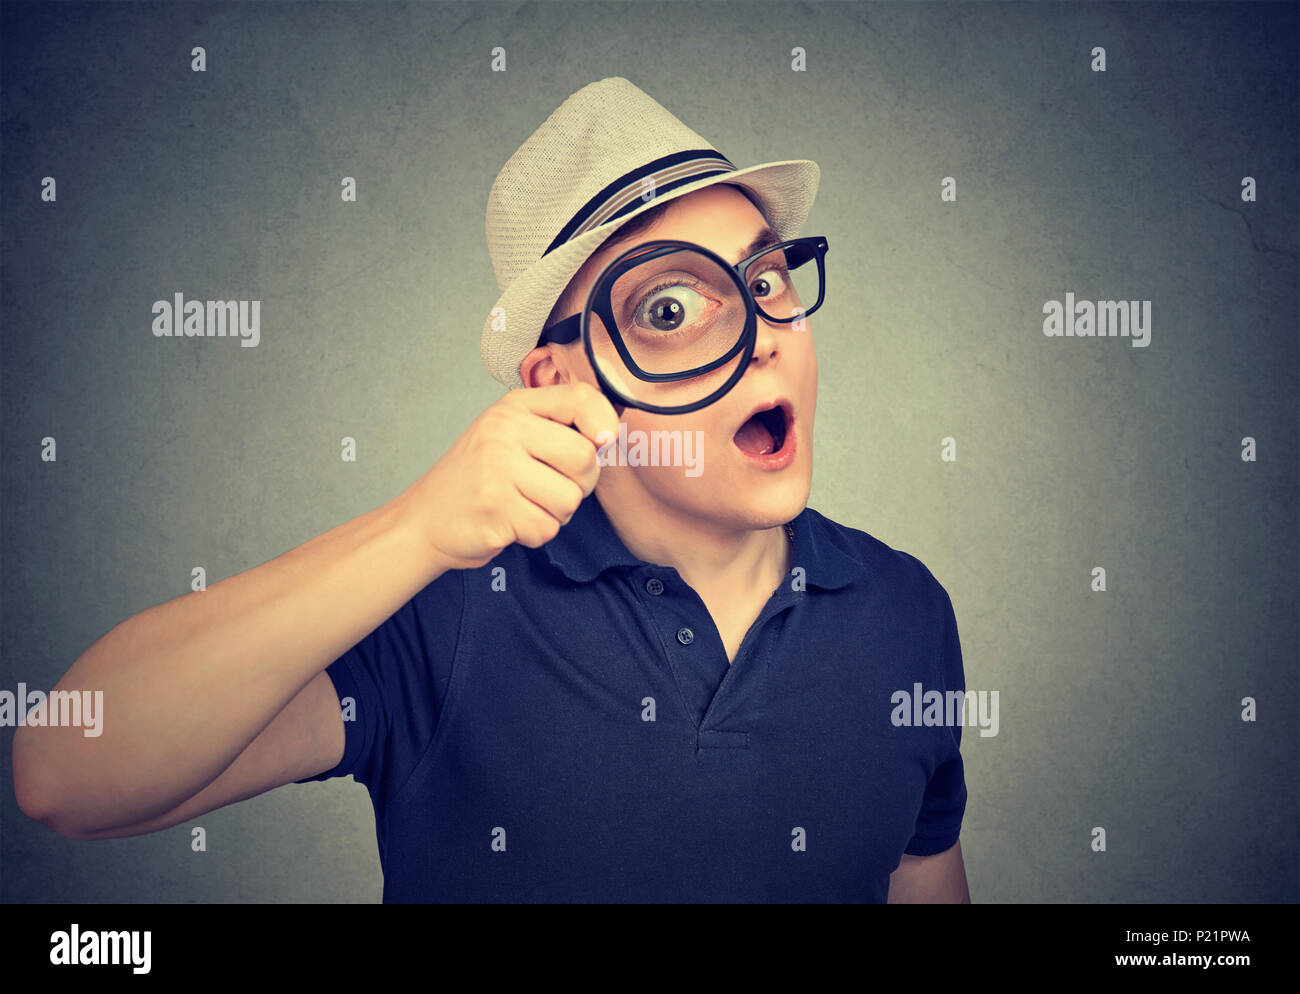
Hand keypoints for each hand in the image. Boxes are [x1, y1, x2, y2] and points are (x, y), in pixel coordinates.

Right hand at [402, 382, 619, 570]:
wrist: (425, 519)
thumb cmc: (480, 479)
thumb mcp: (511, 435)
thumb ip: (556, 427)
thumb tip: (610, 436)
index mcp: (512, 407)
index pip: (581, 398)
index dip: (605, 424)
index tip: (602, 444)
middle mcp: (503, 430)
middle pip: (584, 459)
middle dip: (579, 485)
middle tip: (549, 489)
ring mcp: (496, 469)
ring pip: (569, 500)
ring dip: (555, 514)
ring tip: (524, 505)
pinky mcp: (494, 509)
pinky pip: (546, 528)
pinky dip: (535, 534)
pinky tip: (510, 523)